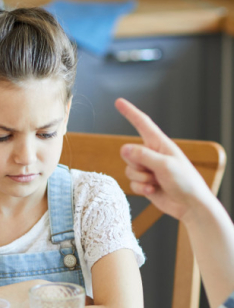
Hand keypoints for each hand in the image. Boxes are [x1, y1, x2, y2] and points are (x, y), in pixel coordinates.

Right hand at [115, 98, 211, 220]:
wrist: (190, 205)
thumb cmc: (185, 182)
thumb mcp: (164, 165)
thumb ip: (143, 156)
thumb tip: (124, 148)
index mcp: (160, 144)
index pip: (142, 123)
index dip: (130, 112)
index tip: (118, 102)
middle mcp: (152, 154)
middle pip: (128, 153)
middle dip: (136, 164)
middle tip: (152, 170)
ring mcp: (148, 169)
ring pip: (128, 170)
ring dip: (140, 178)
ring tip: (156, 182)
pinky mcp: (145, 183)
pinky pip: (131, 183)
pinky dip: (140, 188)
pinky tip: (153, 190)